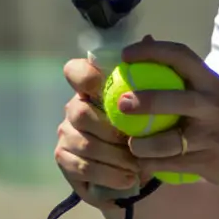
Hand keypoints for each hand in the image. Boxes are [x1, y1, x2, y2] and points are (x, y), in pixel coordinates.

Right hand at [55, 57, 152, 201]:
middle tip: (134, 140)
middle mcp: (73, 110)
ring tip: (138, 165)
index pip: (74, 71)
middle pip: (79, 113)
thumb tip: (148, 38)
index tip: (103, 84)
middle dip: (109, 130)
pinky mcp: (65, 162)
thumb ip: (147, 74)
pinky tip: (130, 179)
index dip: (84, 76)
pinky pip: (83, 167)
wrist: (139, 172)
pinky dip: (110, 174)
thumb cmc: (144, 133)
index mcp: (91, 91)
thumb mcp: (152, 106)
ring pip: (84, 143)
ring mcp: (66, 136)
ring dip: (115, 156)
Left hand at [117, 38, 218, 187]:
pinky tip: (143, 164)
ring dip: (141, 145)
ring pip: (166, 141)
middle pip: (170, 100)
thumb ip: (185, 74)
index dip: (151, 52)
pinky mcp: (206, 162)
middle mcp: (210, 106)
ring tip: (131, 145)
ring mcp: (208, 136)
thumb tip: (146, 42)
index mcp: (211, 83)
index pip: (180, 57)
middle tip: (122, 104)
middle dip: (143, 102)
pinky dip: (151, 165)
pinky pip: (170, 165)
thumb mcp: (218, 90)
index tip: (126, 56)